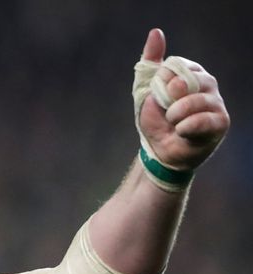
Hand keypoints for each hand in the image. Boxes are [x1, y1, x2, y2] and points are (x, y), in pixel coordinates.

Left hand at [138, 29, 229, 170]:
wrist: (159, 148)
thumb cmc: (156, 118)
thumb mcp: (146, 89)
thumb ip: (150, 61)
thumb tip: (156, 32)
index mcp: (190, 72)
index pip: (175, 65)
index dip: (161, 82)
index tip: (158, 94)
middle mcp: (207, 83)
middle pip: (188, 80)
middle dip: (169, 98)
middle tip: (166, 110)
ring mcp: (216, 102)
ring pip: (196, 100)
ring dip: (175, 115)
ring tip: (172, 122)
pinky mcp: (220, 122)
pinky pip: (203, 120)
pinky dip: (185, 127)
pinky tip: (181, 131)